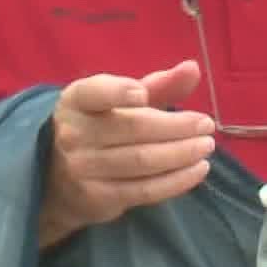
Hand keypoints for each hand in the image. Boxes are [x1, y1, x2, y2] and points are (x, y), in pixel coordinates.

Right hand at [39, 59, 216, 247]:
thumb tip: (193, 68)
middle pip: (132, 128)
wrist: (59, 182)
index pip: (94, 93)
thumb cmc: (100, 129)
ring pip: (141, 160)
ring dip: (181, 154)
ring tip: (206, 146)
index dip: (117, 92)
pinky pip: (144, 190)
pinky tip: (198, 170)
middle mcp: (73, 134)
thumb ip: (158, 85)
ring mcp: (82, 169)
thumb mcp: (120, 102)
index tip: (143, 94)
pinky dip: (176, 181)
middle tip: (206, 125)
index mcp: (77, 101)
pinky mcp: (97, 198)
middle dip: (175, 126)